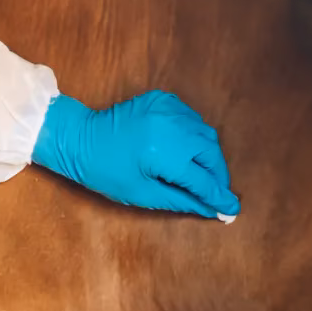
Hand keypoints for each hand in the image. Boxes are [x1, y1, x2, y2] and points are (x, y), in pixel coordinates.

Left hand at [32, 92, 239, 218]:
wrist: (79, 138)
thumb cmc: (105, 172)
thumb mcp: (142, 193)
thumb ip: (182, 200)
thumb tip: (213, 210)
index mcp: (164, 154)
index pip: (202, 180)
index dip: (218, 197)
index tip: (232, 210)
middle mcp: (171, 127)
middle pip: (211, 153)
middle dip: (217, 174)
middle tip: (217, 192)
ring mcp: (168, 109)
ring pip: (205, 134)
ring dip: (208, 155)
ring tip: (203, 174)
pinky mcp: (162, 99)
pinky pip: (191, 118)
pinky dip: (195, 135)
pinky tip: (188, 149)